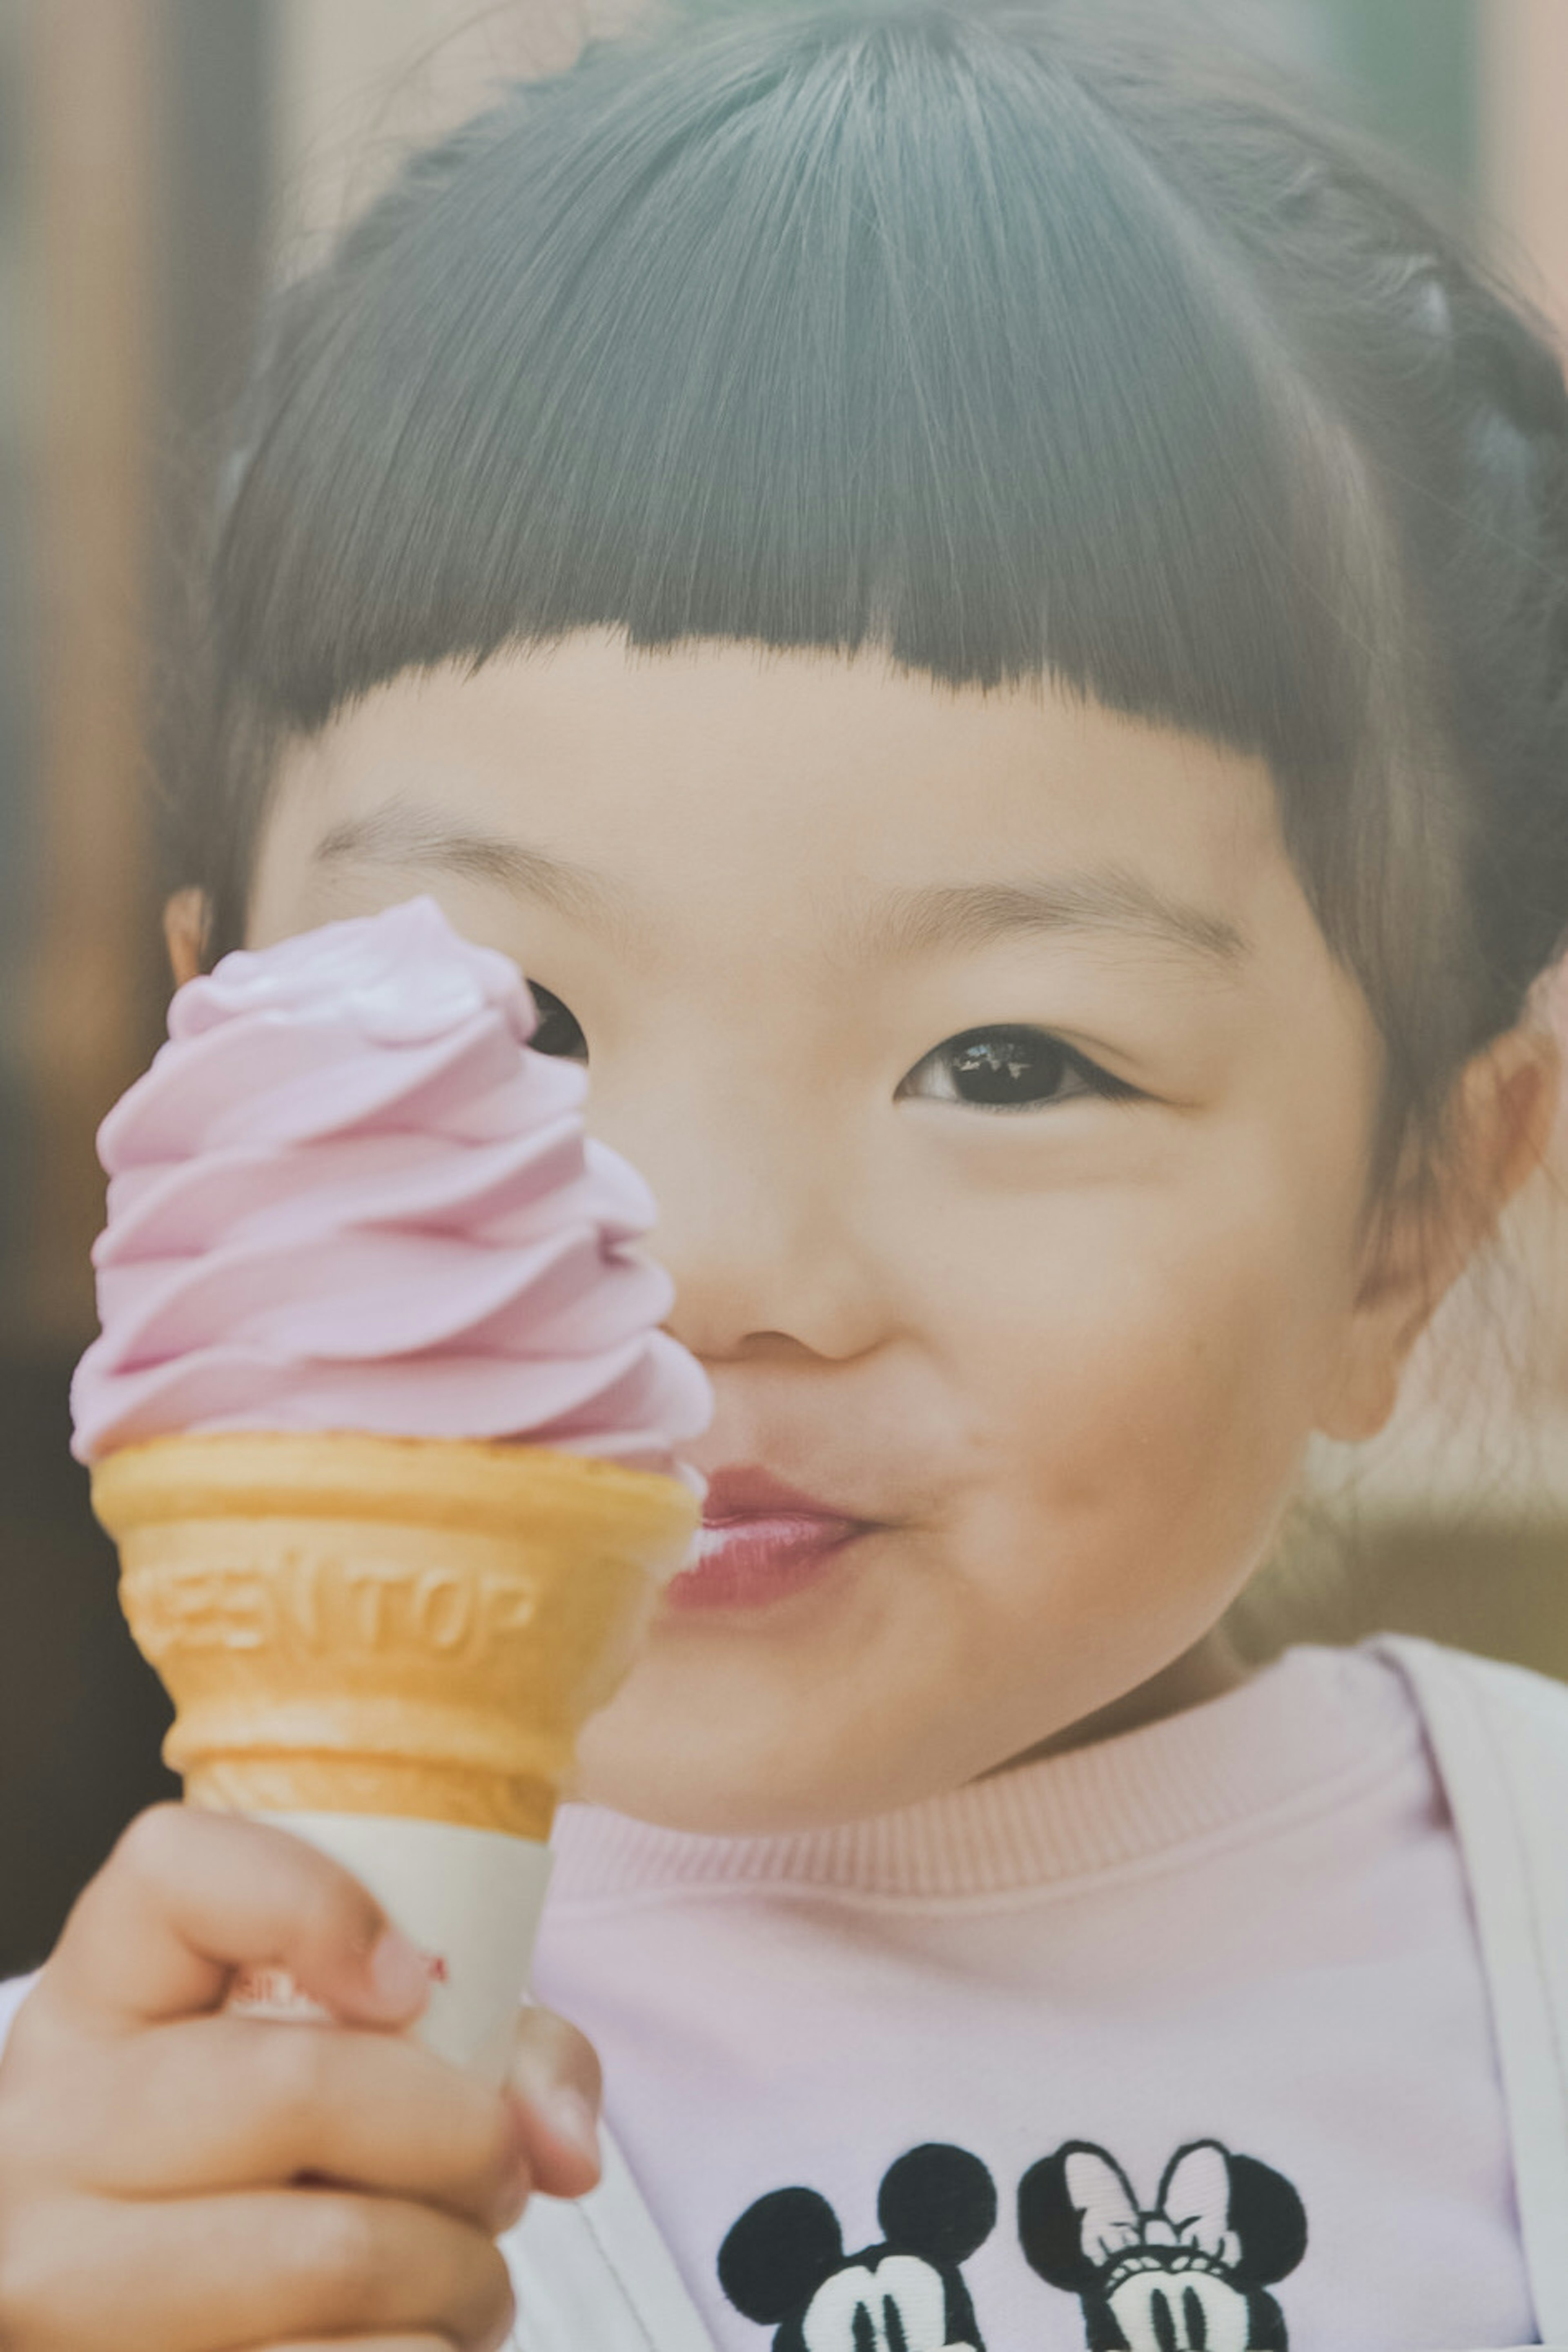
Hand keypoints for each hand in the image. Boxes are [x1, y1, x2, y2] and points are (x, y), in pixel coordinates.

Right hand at [0, 1804, 603, 2351]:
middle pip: (298, 2087)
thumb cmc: (282, 2144)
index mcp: (99, 1996)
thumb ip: (493, 2043)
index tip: (411, 1979)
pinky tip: (413, 2335)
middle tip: (500, 2170)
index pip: (176, 1874)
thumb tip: (568, 2145)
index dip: (317, 1907)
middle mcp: (50, 2127)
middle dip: (463, 2139)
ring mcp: (64, 2275)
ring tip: (468, 2267)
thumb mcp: (361, 2048)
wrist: (166, 2298)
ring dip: (460, 2273)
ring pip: (333, 2255)